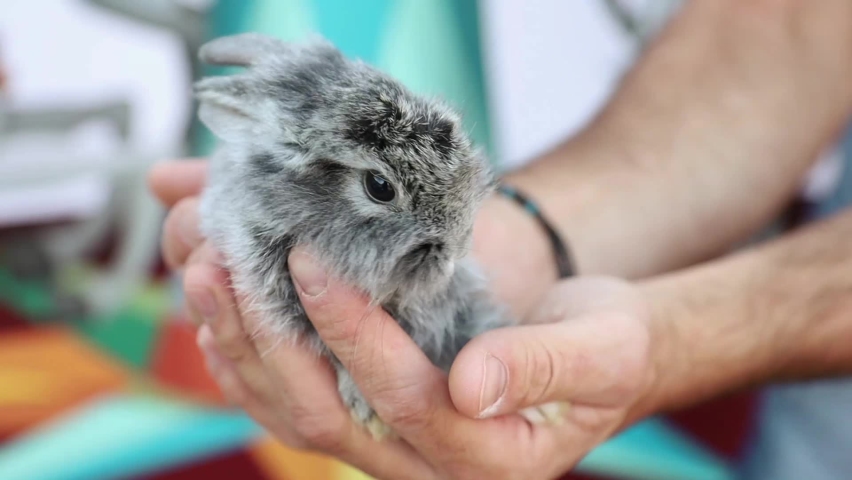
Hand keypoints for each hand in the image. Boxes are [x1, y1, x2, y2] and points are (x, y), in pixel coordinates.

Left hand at [148, 160, 657, 478]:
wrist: (593, 353)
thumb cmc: (607, 345)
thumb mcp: (604, 348)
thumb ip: (543, 367)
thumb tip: (471, 384)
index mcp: (491, 457)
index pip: (407, 397)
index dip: (354, 331)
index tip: (311, 258)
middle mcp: (429, 467)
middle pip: (330, 415)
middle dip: (270, 340)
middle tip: (223, 264)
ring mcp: (392, 449)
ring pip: (299, 415)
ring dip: (245, 348)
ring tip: (206, 276)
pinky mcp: (371, 420)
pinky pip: (298, 405)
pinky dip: (254, 363)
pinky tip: (222, 316)